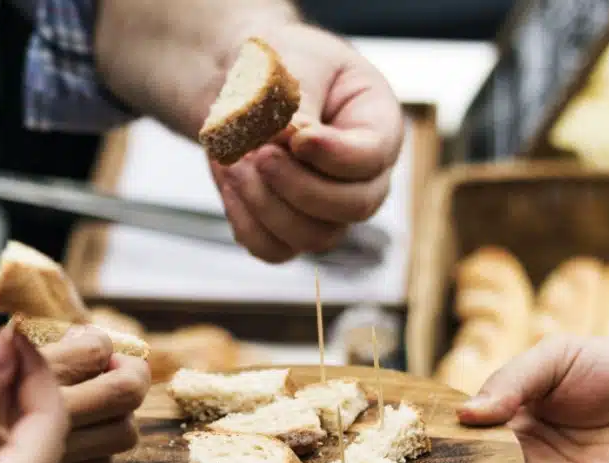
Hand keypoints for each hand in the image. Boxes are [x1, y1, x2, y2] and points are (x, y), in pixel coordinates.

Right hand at [38, 328, 149, 462]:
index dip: (95, 340)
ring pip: (125, 432)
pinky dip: (97, 444)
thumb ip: (8, 351)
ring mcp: (59, 461)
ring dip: (117, 412)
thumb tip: (62, 336)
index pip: (96, 350)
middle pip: (127, 391)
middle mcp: (56, 422)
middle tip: (109, 366)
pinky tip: (74, 433)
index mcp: (35, 384)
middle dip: (128, 370)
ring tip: (92, 400)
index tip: (80, 340)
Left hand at [211, 22, 402, 262]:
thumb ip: (297, 102)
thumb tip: (290, 139)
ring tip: (237, 162)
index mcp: (377, 125)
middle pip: (353, 207)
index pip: (371, 157)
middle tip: (259, 154)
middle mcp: (362, 176)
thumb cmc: (278, 65)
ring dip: (267, 204)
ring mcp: (329, 209)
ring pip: (314, 237)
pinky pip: (274, 250)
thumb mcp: (293, 65)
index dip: (333, 155)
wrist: (241, 84)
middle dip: (299, 186)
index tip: (294, 136)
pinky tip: (231, 181)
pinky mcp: (290, 229)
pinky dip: (246, 222)